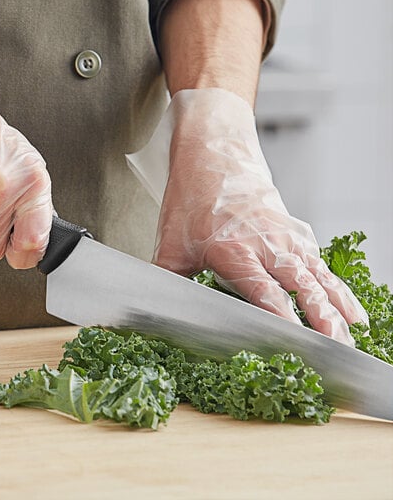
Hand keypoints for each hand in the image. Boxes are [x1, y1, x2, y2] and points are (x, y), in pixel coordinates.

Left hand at [153, 88, 368, 344]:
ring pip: (318, 277)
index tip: (296, 346)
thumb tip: (156, 310)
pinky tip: (350, 308)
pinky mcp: (294, 230)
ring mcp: (284, 236)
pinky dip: (338, 286)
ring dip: (337, 308)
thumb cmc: (192, 197)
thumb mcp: (170, 242)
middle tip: (334, 352)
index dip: (282, 322)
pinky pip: (321, 262)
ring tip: (351, 336)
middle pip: (301, 288)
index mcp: (234, 251)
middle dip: (321, 322)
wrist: (214, 154)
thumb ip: (166, 280)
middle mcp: (266, 244)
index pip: (264, 293)